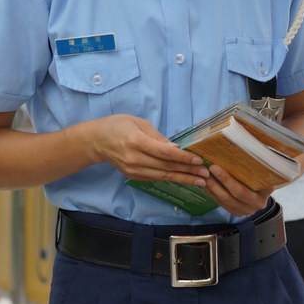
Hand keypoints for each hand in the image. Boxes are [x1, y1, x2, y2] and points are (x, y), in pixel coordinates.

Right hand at [90, 116, 208, 185]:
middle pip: (166, 167)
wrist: (96, 141)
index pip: (164, 153)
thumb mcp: (137, 122)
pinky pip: (156, 178)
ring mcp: (133, 170)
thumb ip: (157, 136)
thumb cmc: (117, 126)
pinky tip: (185, 179)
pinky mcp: (134, 176)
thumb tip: (176, 148)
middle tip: (206, 175)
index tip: (198, 160)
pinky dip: (172, 179)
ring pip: (163, 176)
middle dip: (188, 171)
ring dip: (183, 179)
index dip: (183, 158)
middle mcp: (134, 159)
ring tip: (201, 181)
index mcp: (136, 141)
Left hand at [203, 164, 272, 217]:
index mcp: (266, 192)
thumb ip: (257, 161)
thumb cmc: (261, 174)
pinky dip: (211, 192)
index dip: (231, 178)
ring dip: (213, 187)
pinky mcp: (235, 212)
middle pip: (237, 193)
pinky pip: (221, 203)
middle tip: (211, 167)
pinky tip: (205, 183)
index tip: (221, 165)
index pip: (250, 185)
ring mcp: (246, 210)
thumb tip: (247, 143)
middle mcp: (257, 203)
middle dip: (223, 180)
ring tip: (204, 174)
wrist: (262, 191)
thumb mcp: (263, 169)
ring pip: (226, 200)